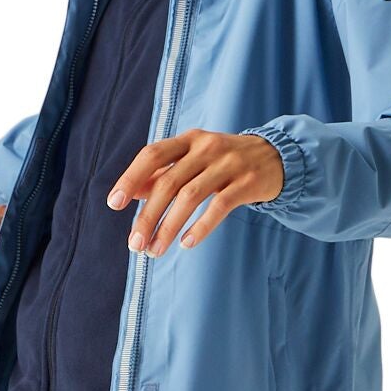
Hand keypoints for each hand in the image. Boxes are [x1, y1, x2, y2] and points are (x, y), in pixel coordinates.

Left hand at [107, 129, 284, 255]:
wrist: (277, 157)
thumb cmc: (225, 162)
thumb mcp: (194, 160)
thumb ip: (164, 173)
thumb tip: (133, 192)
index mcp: (188, 140)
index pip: (152, 155)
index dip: (131, 178)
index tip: (114, 204)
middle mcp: (206, 147)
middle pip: (169, 182)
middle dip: (148, 215)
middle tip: (135, 244)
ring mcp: (229, 164)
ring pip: (190, 197)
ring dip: (169, 227)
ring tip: (155, 250)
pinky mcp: (247, 183)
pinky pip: (219, 207)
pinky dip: (201, 226)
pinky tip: (186, 243)